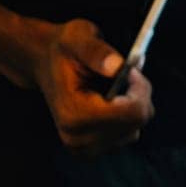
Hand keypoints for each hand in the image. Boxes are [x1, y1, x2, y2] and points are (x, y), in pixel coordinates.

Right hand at [31, 19, 155, 155]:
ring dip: (133, 105)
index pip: (132, 114)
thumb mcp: (78, 37)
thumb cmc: (64, 50)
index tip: (131, 70)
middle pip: (136, 122)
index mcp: (74, 114)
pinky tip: (112, 101)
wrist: (45, 64)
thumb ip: (97, 52)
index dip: (140, 89)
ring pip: (135, 129)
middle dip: (139, 95)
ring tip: (115, 86)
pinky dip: (127, 116)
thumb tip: (117, 67)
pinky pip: (128, 134)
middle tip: (127, 73)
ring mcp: (84, 148)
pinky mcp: (92, 149)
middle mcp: (77, 138)